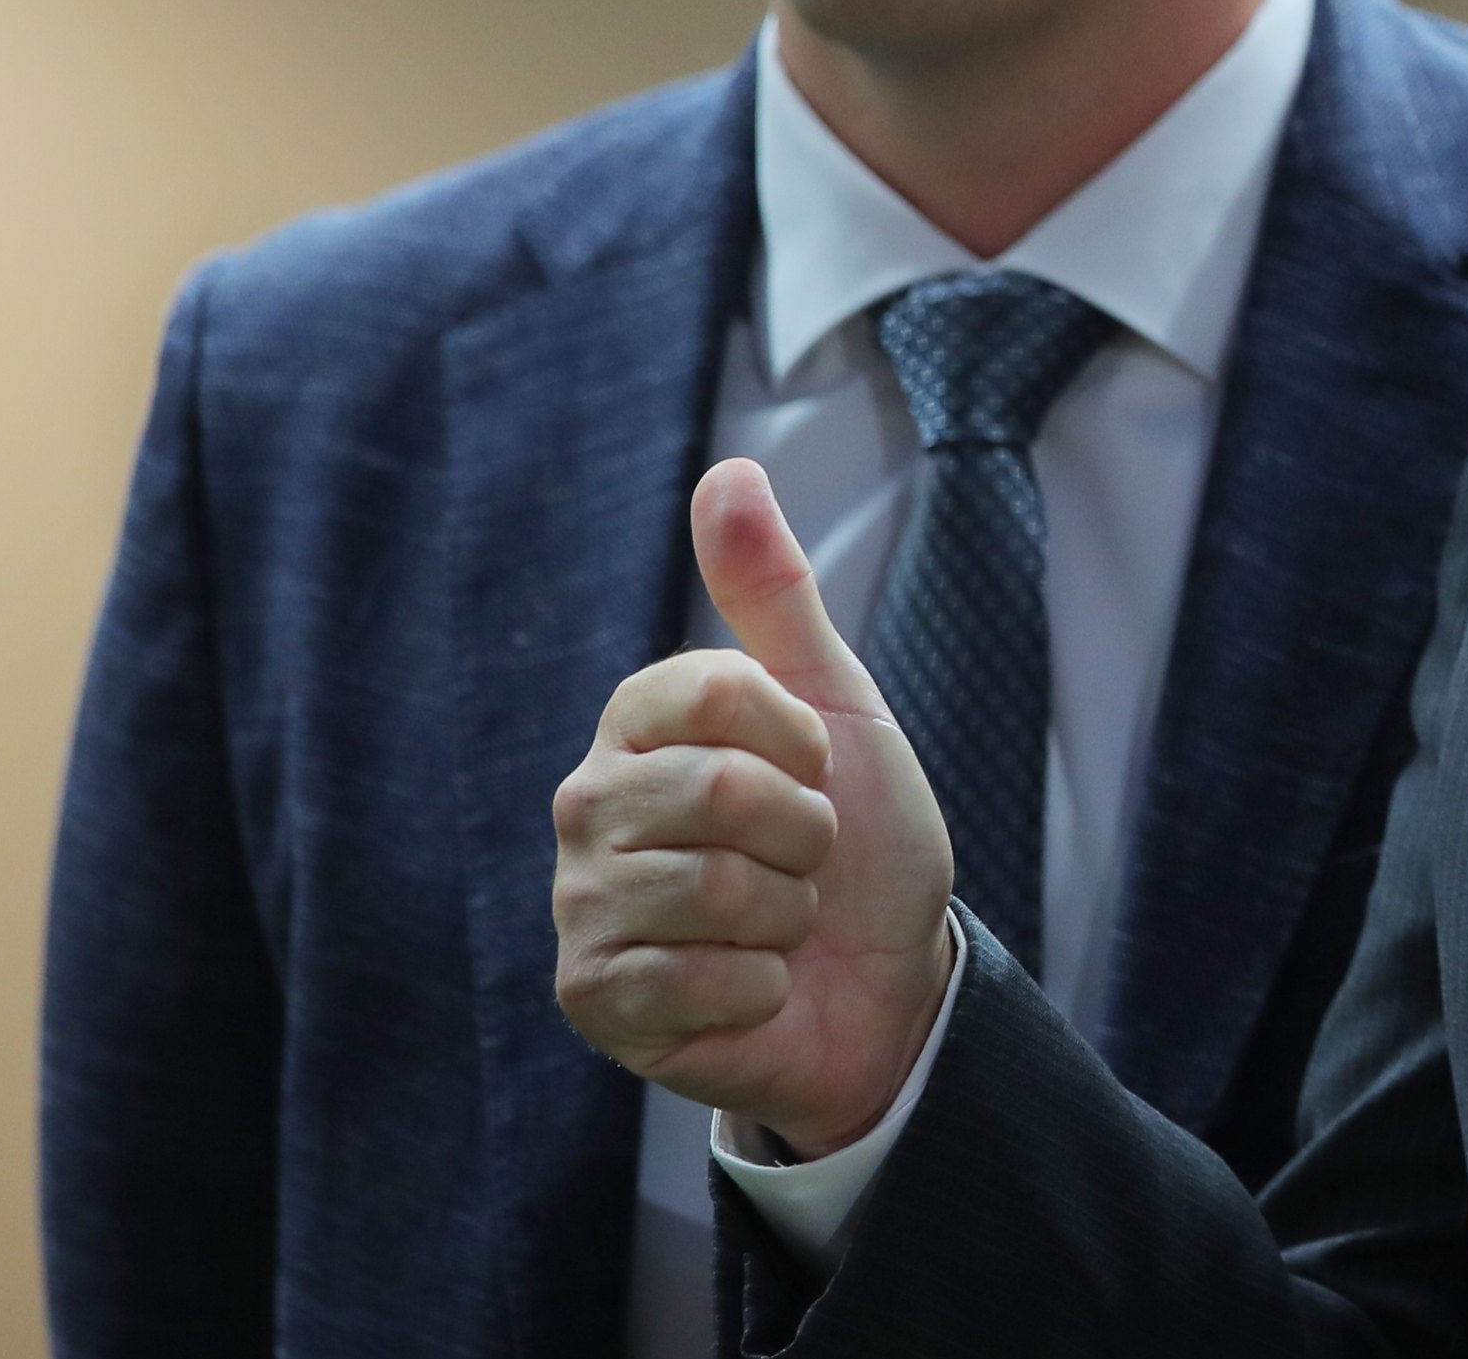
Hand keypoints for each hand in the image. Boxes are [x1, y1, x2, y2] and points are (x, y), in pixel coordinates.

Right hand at [551, 459, 956, 1155]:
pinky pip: (693, 979)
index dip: (803, 739)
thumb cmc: (859, 838)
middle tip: (804, 859)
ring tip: (778, 921)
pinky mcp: (592, 997)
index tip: (819, 766)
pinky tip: (750, 987)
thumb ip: (774, 592)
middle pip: (718, 793)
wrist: (886, 979)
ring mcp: (582, 904)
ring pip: (710, 890)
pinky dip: (758, 987)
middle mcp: (588, 804)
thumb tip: (727, 470)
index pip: (718, 690)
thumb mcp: (836, 700)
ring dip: (785, 914)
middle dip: (805, 835)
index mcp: (638, 724)